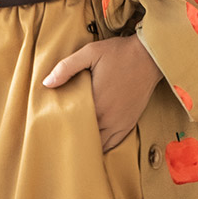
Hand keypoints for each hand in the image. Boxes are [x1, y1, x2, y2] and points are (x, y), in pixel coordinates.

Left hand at [43, 35, 162, 150]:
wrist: (150, 56)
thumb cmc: (120, 53)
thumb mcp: (90, 52)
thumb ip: (66, 67)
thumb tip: (46, 83)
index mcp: (96, 102)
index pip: (73, 124)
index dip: (62, 126)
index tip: (52, 126)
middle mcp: (108, 117)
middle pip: (85, 137)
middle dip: (73, 137)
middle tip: (61, 135)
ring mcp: (120, 123)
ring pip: (99, 144)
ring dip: (88, 143)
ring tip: (76, 141)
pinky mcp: (129, 123)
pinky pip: (114, 143)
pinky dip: (103, 146)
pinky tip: (95, 144)